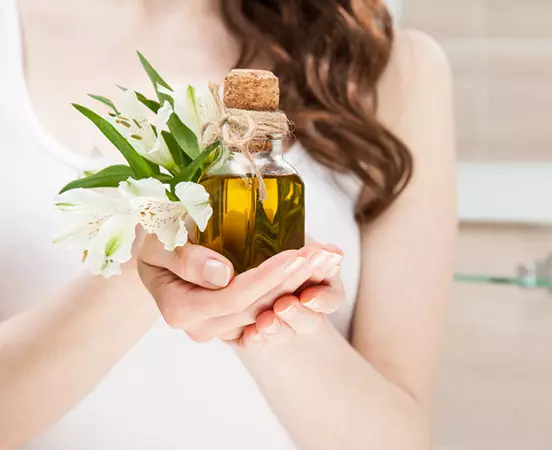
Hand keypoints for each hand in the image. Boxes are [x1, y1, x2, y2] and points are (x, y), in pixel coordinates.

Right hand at [137, 235, 342, 341]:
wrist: (158, 248)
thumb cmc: (155, 236)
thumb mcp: (158, 239)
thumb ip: (183, 257)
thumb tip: (221, 275)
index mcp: (181, 309)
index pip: (235, 297)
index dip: (268, 278)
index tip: (297, 255)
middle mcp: (203, 327)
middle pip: (259, 307)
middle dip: (294, 280)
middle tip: (326, 255)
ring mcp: (221, 328)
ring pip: (270, 310)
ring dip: (302, 285)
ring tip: (329, 259)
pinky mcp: (237, 321)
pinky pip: (271, 310)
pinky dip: (297, 292)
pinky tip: (320, 273)